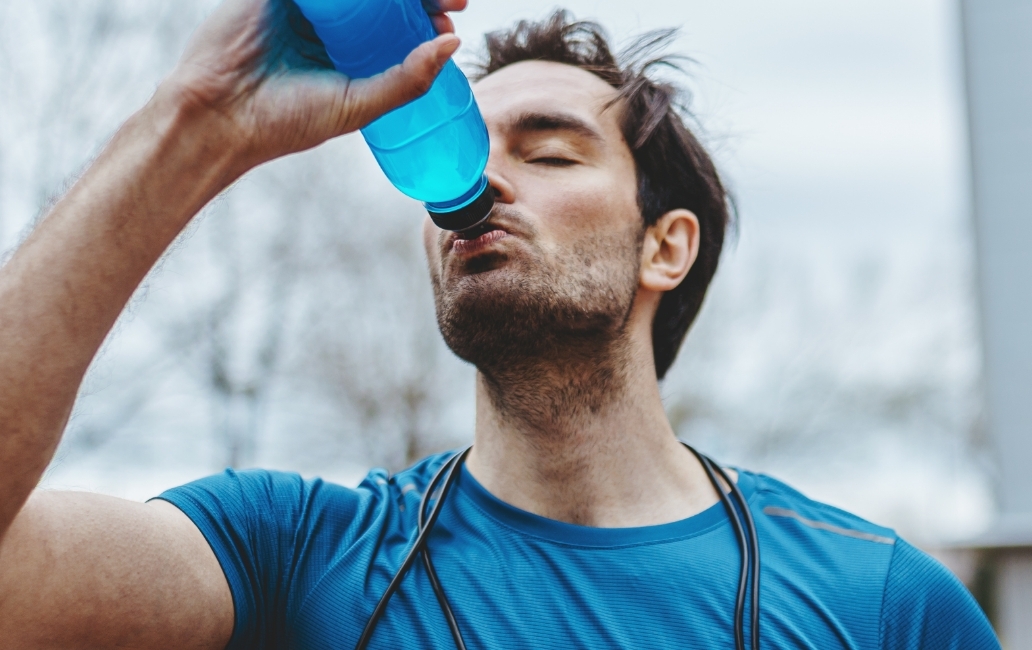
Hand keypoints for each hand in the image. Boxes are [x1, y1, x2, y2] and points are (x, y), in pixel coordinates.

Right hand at [161, 0, 467, 172]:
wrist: (219, 115)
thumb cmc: (287, 121)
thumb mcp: (358, 105)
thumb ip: (406, 80)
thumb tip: (452, 46)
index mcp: (350, 51)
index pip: (397, 22)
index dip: (428, 13)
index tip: (455, 15)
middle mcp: (330, 23)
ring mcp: (305, 3)